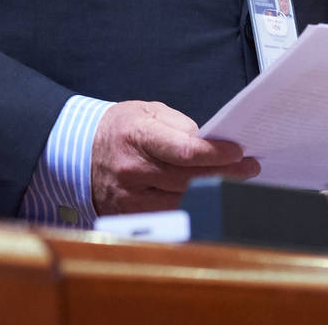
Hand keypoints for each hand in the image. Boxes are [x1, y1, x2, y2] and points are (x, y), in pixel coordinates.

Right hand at [90, 100, 260, 214]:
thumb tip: (210, 142)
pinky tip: (208, 198)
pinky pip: (171, 216)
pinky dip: (193, 207)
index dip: (217, 154)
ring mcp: (131, 197)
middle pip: (191, 179)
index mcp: (137, 136)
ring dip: (213, 193)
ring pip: (185, 201)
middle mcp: (133, 169)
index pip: (185, 151)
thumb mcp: (146, 111)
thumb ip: (179, 125)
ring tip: (234, 183)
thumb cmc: (118, 129)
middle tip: (249, 169)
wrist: (78, 153)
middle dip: (226, 174)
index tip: (239, 152)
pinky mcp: (131, 216)